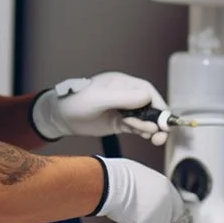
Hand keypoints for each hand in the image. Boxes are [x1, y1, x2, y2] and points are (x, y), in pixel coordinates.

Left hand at [30, 72, 170, 144]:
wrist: (60, 117)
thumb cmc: (75, 102)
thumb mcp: (98, 99)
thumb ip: (122, 98)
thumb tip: (147, 97)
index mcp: (122, 83)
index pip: (147, 91)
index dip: (158, 104)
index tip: (163, 119)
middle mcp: (126, 95)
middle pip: (149, 106)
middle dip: (158, 120)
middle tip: (161, 134)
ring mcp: (123, 110)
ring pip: (145, 119)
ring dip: (151, 128)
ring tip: (153, 138)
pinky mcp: (120, 123)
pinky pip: (137, 128)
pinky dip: (143, 133)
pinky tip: (147, 137)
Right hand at [94, 157, 186, 222]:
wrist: (109, 185)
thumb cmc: (118, 177)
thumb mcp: (140, 177)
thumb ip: (148, 188)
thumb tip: (145, 195)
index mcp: (165, 186)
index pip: (176, 205)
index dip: (166, 210)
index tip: (158, 213)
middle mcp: (166, 201)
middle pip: (169, 219)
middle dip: (156, 220)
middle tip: (141, 216)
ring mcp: (159, 215)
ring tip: (130, 213)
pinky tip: (127, 219)